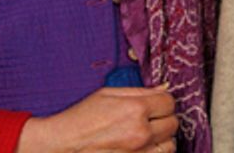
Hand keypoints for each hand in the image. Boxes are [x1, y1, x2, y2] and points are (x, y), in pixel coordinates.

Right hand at [16, 85, 177, 152]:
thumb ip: (140, 91)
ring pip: (170, 145)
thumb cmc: (80, 118)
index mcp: (135, 109)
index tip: (155, 104)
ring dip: (162, 139)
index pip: (170, 102)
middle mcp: (140, 133)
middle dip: (163, 119)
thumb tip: (164, 87)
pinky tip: (140, 148)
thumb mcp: (108, 94)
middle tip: (148, 119)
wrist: (60, 145)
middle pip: (173, 123)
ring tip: (145, 136)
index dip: (163, 101)